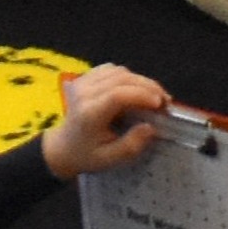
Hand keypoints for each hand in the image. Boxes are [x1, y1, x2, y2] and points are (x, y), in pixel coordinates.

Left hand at [39, 64, 173, 178]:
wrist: (62, 147)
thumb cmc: (87, 155)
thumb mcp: (110, 159)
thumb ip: (131, 145)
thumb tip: (150, 127)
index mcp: (89, 114)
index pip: (118, 95)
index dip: (142, 95)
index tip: (161, 104)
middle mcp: (84, 93)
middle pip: (121, 79)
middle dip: (148, 87)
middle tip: (165, 101)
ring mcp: (82, 82)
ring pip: (118, 71)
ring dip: (140, 81)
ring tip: (153, 96)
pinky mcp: (84, 78)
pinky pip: (111, 69)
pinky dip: (127, 76)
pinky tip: (135, 89)